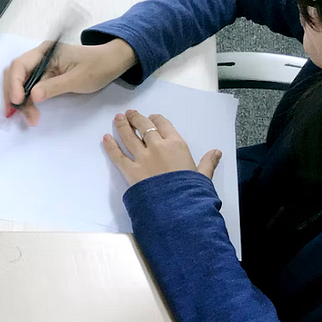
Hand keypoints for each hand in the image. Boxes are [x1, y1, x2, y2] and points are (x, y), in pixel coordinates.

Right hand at [3, 38, 136, 125]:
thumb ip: (54, 87)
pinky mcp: (44, 77)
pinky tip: (29, 113)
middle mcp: (39, 57)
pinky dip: (26, 102)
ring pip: (19, 83)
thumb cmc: (97, 67)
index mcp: (45, 51)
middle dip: (12, 94)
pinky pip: (29, 89)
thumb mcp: (77, 79)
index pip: (20, 65)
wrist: (110, 63)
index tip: (18, 101)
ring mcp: (40, 67)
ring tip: (28, 118)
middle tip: (15, 114)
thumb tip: (32, 96)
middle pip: (15, 74)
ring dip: (18, 101)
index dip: (15, 83)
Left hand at [102, 110, 221, 185]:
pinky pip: (118, 155)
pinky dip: (110, 146)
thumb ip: (208, 162)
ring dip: (122, 126)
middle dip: (136, 118)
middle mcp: (158, 147)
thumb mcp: (203, 175)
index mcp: (176, 145)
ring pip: (129, 137)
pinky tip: (105, 138)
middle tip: (130, 113)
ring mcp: (142, 158)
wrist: (176, 208)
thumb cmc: (191, 191)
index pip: (164, 125)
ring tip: (118, 118)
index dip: (156, 119)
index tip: (151, 117)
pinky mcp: (130, 171)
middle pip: (144, 127)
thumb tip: (216, 152)